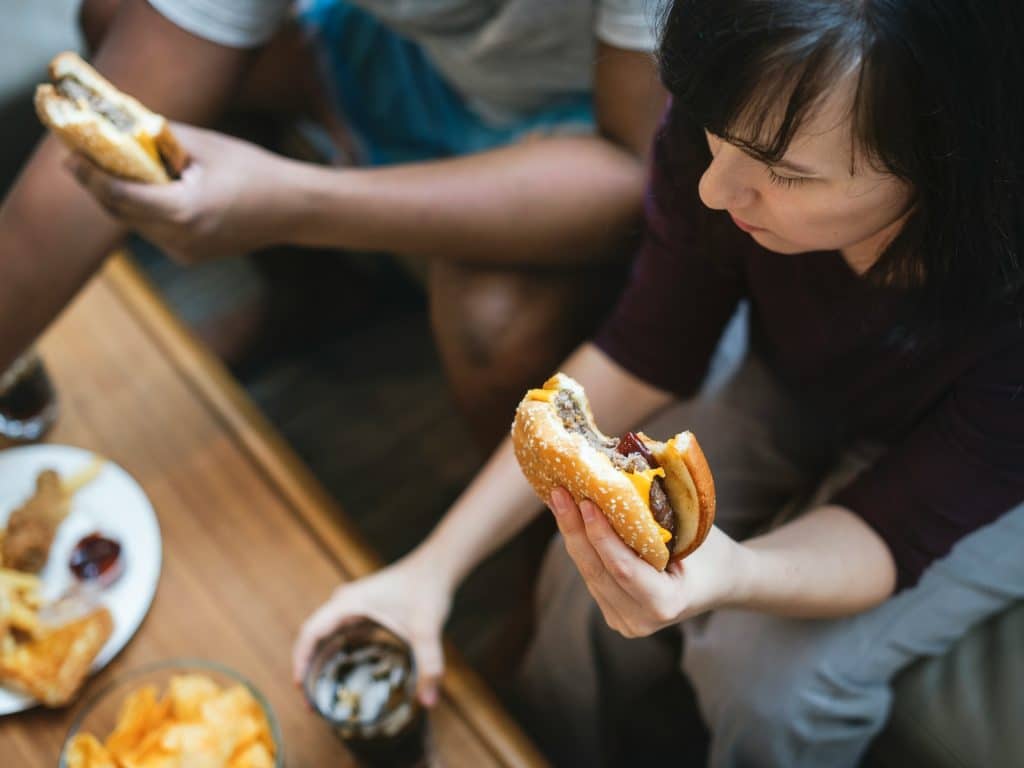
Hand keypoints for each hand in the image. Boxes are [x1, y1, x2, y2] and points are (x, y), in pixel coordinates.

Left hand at [65, 123, 297, 263]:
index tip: (71, 154)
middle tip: (80, 158)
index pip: (118, 195)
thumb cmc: (254, 171)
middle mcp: (180, 239)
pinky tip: (149, 190)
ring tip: (110, 169)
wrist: (292, 209)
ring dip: (120, 198)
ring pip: (134, 224)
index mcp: (183, 211)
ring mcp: (185, 252)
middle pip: (119, 212)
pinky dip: (143, 211)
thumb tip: (119, 122)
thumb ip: (158, 136)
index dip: (89, 174)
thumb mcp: (205, 145)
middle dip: (97, 185)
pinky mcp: (190, 256)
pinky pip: (153, 231)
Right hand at [292, 555, 451, 707]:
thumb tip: (429, 703)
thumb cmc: (427, 588)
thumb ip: (429, 665)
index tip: (300, 687)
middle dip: (309, 667)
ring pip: (328, 635)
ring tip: (324, 692)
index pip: (311, 632)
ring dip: (322, 659)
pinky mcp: (366, 609)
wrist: (437, 566)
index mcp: (348, 603)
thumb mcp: (427, 629)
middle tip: (312, 701)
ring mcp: (354, 605)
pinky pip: (344, 633)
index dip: (300, 660)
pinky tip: (348, 671)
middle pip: (315, 636)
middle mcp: (345, 602)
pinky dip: (340, 652)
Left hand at [548, 487, 747, 636]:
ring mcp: (624, 621)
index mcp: (666, 604)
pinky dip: (583, 544)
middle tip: (559, 493)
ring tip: (560, 498)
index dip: (601, 536)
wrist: (724, 582)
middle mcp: (641, 621)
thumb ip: (655, 515)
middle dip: (574, 529)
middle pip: (596, 571)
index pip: (623, 569)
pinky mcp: (613, 612)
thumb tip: (616, 473)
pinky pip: (592, 574)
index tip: (585, 502)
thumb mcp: (693, 531)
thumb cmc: (713, 551)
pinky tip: (571, 517)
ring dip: (573, 534)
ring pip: (589, 572)